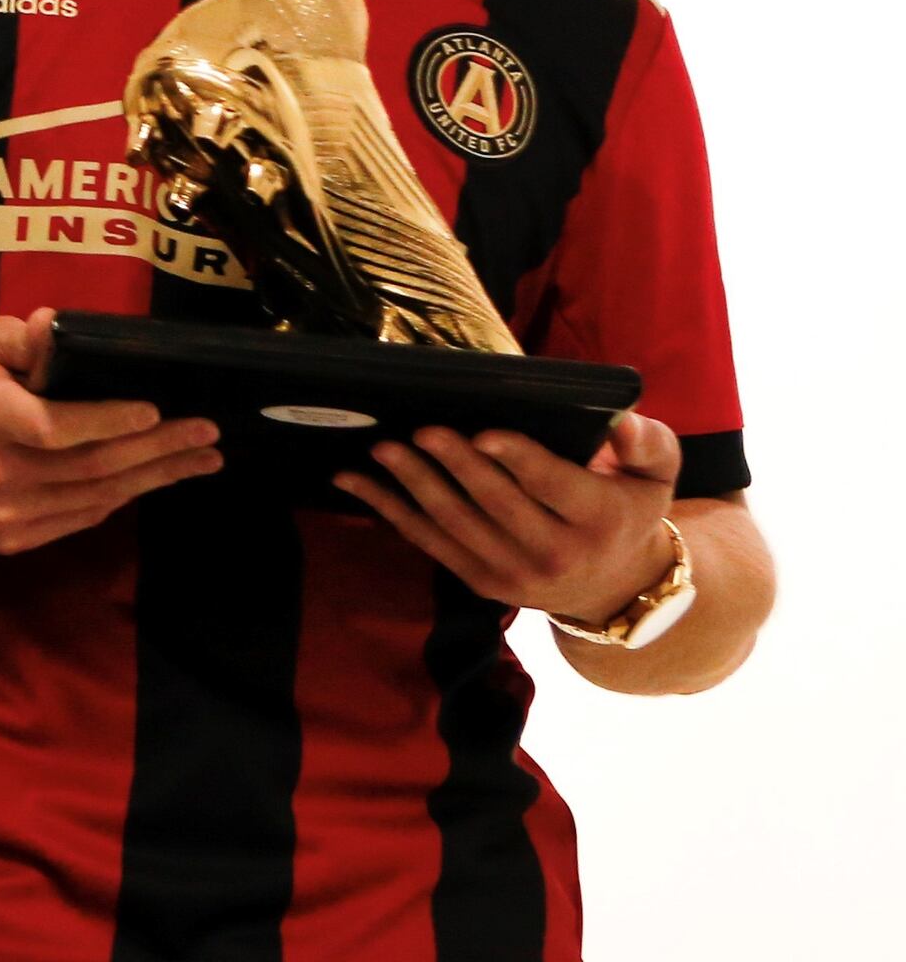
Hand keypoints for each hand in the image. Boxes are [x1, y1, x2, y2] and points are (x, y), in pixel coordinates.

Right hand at [0, 307, 222, 553]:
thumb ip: (25, 337)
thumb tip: (61, 328)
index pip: (55, 427)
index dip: (109, 421)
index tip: (156, 410)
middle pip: (90, 466)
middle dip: (157, 449)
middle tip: (205, 433)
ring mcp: (1, 513)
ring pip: (96, 498)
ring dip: (154, 477)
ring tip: (200, 458)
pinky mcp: (10, 538)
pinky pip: (82, 517)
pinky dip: (122, 496)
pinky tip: (154, 477)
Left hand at [336, 411, 680, 623]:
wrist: (617, 586)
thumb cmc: (626, 510)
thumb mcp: (655, 476)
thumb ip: (647, 443)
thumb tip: (619, 421)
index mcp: (598, 519)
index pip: (551, 485)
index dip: (516, 459)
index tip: (484, 432)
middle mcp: (556, 553)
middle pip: (495, 503)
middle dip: (455, 465)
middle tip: (421, 430)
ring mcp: (513, 573)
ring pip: (455, 524)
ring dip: (413, 485)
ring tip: (382, 448)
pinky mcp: (480, 581)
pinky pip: (428, 542)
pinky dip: (387, 510)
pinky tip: (353, 480)